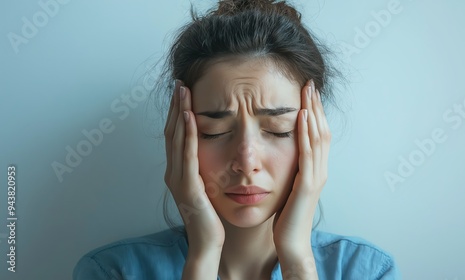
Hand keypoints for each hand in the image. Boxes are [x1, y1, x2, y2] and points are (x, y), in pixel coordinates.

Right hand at [164, 80, 224, 252]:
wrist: (208, 242)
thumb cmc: (211, 216)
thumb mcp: (207, 186)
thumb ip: (204, 168)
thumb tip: (212, 150)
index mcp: (178, 171)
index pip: (176, 135)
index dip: (178, 112)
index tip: (185, 91)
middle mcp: (173, 172)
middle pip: (172, 131)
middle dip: (176, 105)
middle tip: (181, 82)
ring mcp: (178, 179)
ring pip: (176, 138)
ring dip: (179, 112)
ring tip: (184, 90)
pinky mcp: (187, 186)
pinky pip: (187, 155)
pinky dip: (187, 134)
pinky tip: (190, 116)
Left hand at [273, 79, 329, 254]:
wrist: (291, 242)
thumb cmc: (287, 216)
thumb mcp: (291, 187)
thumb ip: (293, 170)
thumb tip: (287, 154)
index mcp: (316, 169)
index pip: (318, 134)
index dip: (315, 112)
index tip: (307, 93)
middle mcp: (320, 170)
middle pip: (322, 130)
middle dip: (316, 105)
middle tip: (310, 84)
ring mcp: (316, 176)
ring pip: (319, 137)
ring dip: (313, 112)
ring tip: (307, 92)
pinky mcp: (308, 184)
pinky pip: (308, 153)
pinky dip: (307, 133)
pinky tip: (302, 116)